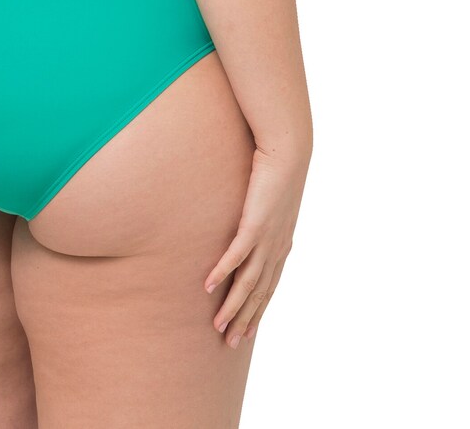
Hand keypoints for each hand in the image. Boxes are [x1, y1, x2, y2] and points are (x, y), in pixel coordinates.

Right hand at [204, 143, 309, 347]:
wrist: (288, 152)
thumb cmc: (277, 169)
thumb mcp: (271, 199)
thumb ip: (261, 215)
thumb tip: (248, 220)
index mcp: (282, 244)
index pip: (269, 286)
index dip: (258, 311)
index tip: (247, 331)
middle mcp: (277, 248)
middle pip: (260, 293)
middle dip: (245, 320)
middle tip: (231, 343)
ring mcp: (266, 239)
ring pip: (248, 283)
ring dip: (233, 307)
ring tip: (218, 327)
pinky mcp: (254, 225)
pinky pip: (236, 256)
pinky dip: (222, 274)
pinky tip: (208, 288)